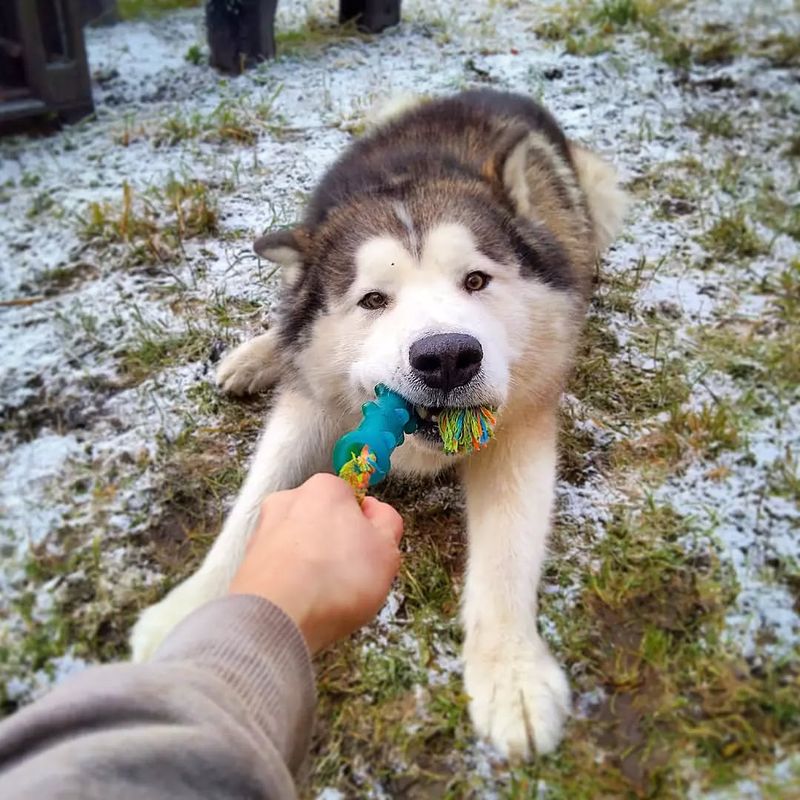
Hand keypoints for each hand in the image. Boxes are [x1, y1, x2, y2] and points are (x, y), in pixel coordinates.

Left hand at [229, 473, 403, 652]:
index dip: (366, 528)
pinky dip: (292, 581)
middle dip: (337, 545)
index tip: (370, 551)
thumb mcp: (387, 549)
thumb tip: (378, 513)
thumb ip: (387, 522)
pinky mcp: (248, 560)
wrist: (278, 618)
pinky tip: (303, 601)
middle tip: (351, 575)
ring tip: (325, 594)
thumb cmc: (334, 581)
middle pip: (323, 520)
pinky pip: (281, 567)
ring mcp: (264, 529)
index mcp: (325, 488)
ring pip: (300, 545)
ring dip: (313, 564)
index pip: (352, 500)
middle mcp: (289, 500)